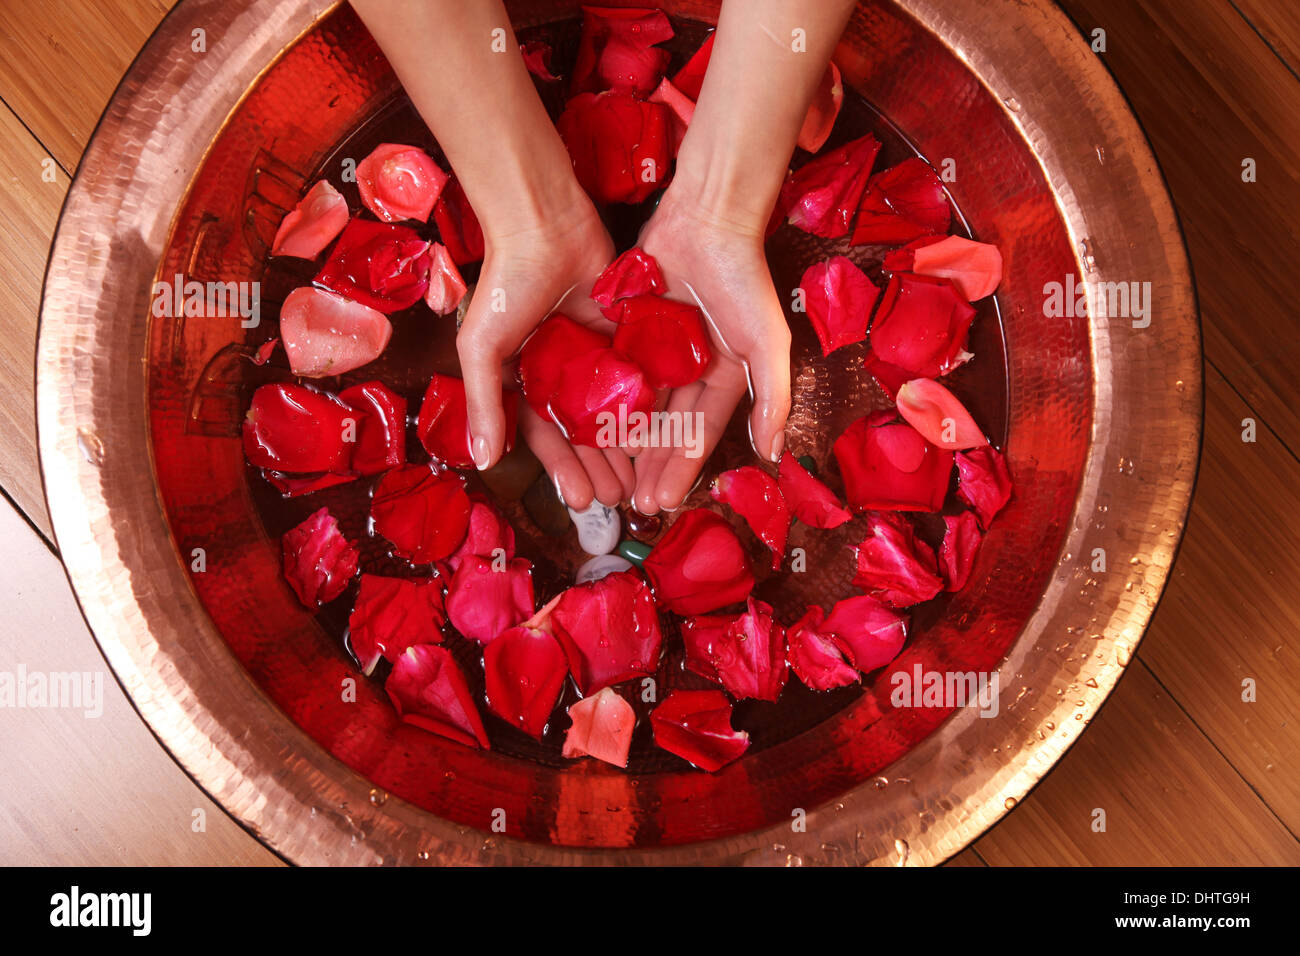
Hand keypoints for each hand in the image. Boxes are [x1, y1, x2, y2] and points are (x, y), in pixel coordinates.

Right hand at [457, 198, 635, 509]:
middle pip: (583, 432)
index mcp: (522, 380)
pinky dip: (646, 406)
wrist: (545, 223)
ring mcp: (591, 355)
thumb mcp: (483, 347)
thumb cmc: (506, 285)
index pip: (545, 437)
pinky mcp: (622, 335)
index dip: (562, 469)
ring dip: (625, 445)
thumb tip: (483, 460)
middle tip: (619, 499)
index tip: (583, 501)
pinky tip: (661, 434)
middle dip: (599, 466)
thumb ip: (483, 403)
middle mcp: (558, 374)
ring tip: (642, 478)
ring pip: (613, 412)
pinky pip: (636, 378)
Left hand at [630, 188, 791, 514]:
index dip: (682, 469)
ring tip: (607, 476)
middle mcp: (691, 368)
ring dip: (624, 443)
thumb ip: (772, 398)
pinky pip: (614, 372)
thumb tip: (772, 454)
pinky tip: (585, 431)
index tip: (662, 502)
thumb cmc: (743, 280)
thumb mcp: (767, 344)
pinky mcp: (629, 330)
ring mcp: (658, 350)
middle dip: (651, 466)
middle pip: (666, 428)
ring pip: (637, 406)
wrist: (706, 218)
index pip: (700, 432)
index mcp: (725, 376)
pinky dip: (602, 401)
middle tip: (630, 504)